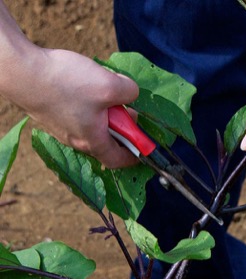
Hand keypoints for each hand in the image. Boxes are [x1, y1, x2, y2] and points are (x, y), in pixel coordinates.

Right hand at [2, 47, 138, 167]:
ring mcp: (61, 128)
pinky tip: (85, 84)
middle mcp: (75, 140)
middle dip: (121, 123)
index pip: (118, 160)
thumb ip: (130, 92)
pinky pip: (78, 114)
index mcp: (92, 141)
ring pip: (92, 124)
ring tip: (103, 88)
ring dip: (104, 110)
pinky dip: (89, 103)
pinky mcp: (52, 114)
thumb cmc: (66, 83)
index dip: (135, 155)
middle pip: (107, 139)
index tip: (144, 145)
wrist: (21, 71)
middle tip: (124, 103)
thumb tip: (131, 94)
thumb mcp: (110, 85)